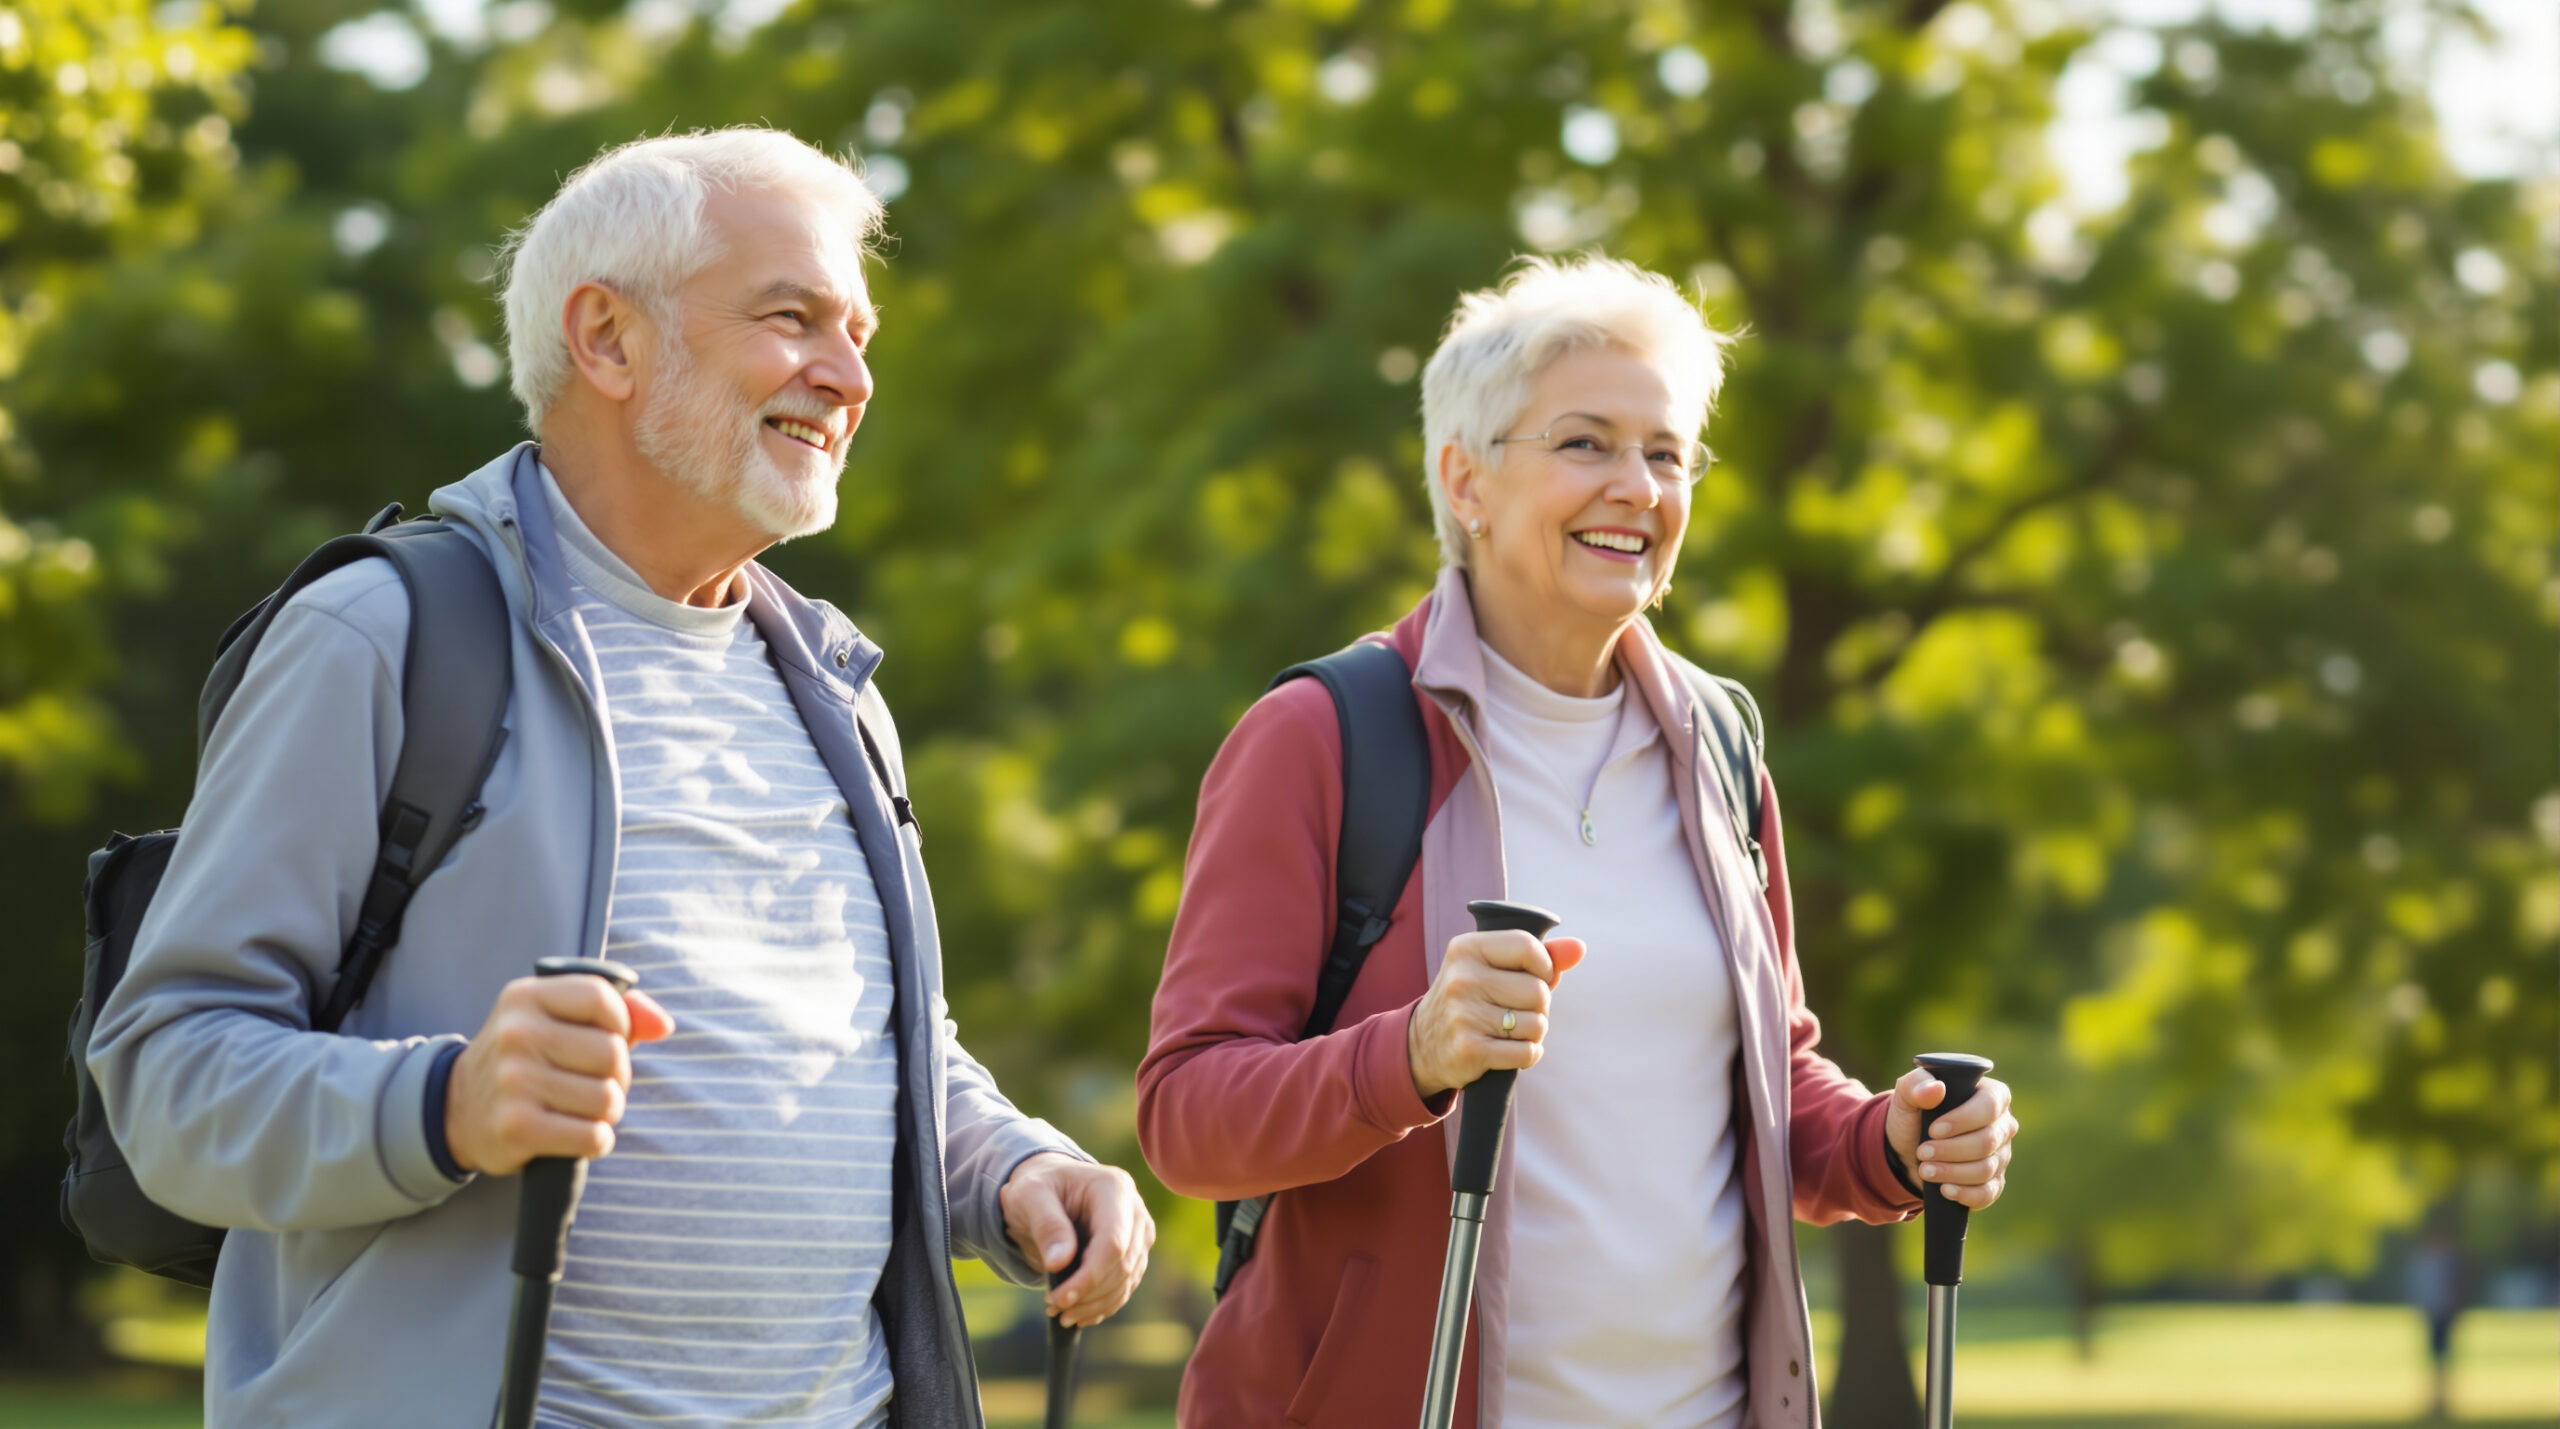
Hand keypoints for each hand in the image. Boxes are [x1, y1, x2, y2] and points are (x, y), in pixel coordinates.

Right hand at [445, 973, 674, 1176]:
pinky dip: (596, 1140)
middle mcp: (516, 1033)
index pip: (603, 998)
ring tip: (583, 1111)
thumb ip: (619, 1012)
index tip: (606, 1040)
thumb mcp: (555, 1020)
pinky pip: (592, 1136)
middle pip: (613, 1053)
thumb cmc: (525, 1060)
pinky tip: (575, 1135)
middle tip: (594, 1085)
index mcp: (526, 997)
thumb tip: (664, 1025)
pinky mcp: (516, 1126)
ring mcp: (513, 1080)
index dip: (620, 1024)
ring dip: (607, 1113)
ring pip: (607, 1098)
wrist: (456, 1111)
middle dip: (617, 1076)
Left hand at [999, 1152, 1155, 1328]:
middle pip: (1123, 1264)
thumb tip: (1059, 1264)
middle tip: (1053, 1308)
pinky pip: (1126, 1286)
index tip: (1060, 1299)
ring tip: (1061, 1315)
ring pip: (1127, 1280)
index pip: (1112, 1242)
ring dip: (1095, 1304)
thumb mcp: (1029, 1196)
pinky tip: (1078, 1314)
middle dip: (1089, 1294)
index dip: (1090, 1276)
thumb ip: (1046, 1225)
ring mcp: (1139, 1233)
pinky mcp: (1135, 1252)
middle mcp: (1134, 1210)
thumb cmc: (1037, 1188)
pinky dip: (1102, 1305)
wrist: (1047, 1191)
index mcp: (1113, 1188)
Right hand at [1406, 931, 1587, 1100]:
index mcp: (1467, 948)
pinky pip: (1526, 1052)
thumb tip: (1578, 948)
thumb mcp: (1494, 968)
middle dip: (1539, 1006)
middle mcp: (1462, 978)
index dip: (1543, 966)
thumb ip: (1539, 957)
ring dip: (1533, 1033)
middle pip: (1538, 991)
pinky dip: (1527, 1054)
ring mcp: (1463, 1014)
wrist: (1422, 1045)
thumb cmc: (1471, 1000)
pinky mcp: (1470, 1049)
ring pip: (1536, 1024)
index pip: (1528, 947)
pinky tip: (1509, 1050)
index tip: (1534, 977)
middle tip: (1517, 1010)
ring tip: (1511, 1031)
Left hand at [1886, 1068, 2016, 1209]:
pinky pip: (1988, 1192)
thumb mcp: (1906, 1094)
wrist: (1906, 1148)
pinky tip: (1945, 1190)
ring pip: (1986, 1168)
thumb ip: (1917, 1084)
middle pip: (1987, 1141)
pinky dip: (1966, 1193)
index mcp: (1991, 1095)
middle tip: (1922, 1152)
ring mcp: (2001, 1155)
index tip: (1934, 1130)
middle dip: (1951, 1149)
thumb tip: (1936, 1088)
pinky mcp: (1994, 1181)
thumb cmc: (1914, 1114)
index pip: (1989, 1106)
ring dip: (1952, 1172)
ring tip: (1925, 1170)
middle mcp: (2003, 1125)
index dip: (1963, 1120)